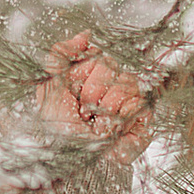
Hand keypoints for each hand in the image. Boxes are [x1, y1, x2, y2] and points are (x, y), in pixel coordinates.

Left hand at [39, 31, 150, 152]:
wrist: (67, 159)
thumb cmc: (56, 128)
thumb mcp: (48, 87)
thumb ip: (60, 54)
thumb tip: (86, 33)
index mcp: (90, 74)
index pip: (96, 53)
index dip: (82, 71)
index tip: (71, 90)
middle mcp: (112, 84)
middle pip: (111, 65)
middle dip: (91, 90)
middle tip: (82, 111)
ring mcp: (130, 101)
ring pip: (127, 82)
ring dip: (105, 107)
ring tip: (95, 124)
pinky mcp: (144, 119)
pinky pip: (140, 103)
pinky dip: (120, 119)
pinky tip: (108, 130)